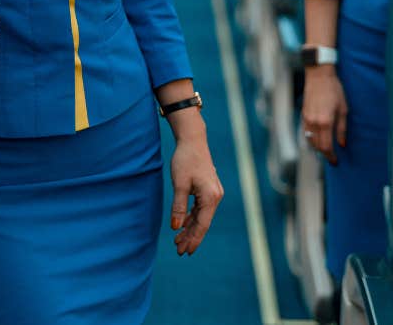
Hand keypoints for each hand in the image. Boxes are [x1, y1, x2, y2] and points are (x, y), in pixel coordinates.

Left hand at [169, 120, 223, 255]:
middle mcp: (215, 196)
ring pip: (202, 216)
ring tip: (178, 241)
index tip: (185, 252)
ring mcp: (214, 193)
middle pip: (203, 222)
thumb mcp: (179, 184)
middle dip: (191, 237)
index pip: (202, 225)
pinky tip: (184, 225)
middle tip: (178, 250)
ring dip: (191, 228)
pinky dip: (192, 217)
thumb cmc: (185, 160)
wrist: (193, 140)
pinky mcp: (209, 189)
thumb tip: (176, 227)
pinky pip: (201, 208)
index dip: (193, 239)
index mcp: (210, 197)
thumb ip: (179, 207)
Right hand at [301, 66, 347, 163]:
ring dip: (317, 148)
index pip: (326, 146)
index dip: (331, 157)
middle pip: (317, 146)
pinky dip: (311, 139)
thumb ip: (342, 128)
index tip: (336, 162)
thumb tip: (342, 144)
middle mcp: (314, 122)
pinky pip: (305, 132)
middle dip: (325, 154)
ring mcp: (307, 118)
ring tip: (325, 151)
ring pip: (310, 141)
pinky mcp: (303, 114)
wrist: (319, 76)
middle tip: (332, 158)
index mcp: (326, 122)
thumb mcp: (343, 109)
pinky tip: (317, 140)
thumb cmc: (334, 90)